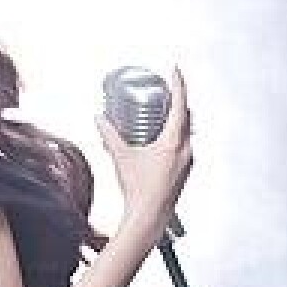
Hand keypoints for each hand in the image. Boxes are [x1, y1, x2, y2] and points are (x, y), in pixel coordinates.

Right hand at [95, 66, 193, 242]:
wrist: (150, 217)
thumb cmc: (139, 190)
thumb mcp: (121, 157)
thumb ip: (109, 135)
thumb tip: (100, 120)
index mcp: (173, 142)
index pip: (180, 104)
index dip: (178, 83)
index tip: (175, 70)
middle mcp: (185, 149)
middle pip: (187, 116)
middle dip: (177, 99)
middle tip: (167, 88)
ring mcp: (187, 161)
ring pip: (186, 131)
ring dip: (176, 118)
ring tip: (162, 111)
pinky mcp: (184, 170)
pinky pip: (183, 145)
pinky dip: (174, 135)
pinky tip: (160, 139)